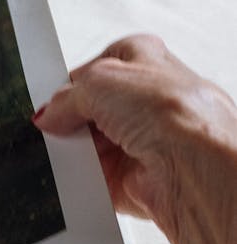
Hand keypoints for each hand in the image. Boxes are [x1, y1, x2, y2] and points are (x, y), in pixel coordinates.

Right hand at [33, 34, 236, 243]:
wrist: (193, 167)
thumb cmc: (172, 112)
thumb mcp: (101, 81)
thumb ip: (68, 96)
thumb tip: (49, 113)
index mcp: (146, 63)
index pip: (101, 66)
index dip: (74, 80)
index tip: (54, 95)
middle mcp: (148, 102)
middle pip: (92, 109)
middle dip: (71, 119)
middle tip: (57, 125)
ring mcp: (142, 141)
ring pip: (91, 145)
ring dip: (76, 150)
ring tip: (67, 150)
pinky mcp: (134, 178)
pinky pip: (95, 180)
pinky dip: (82, 180)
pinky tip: (75, 175)